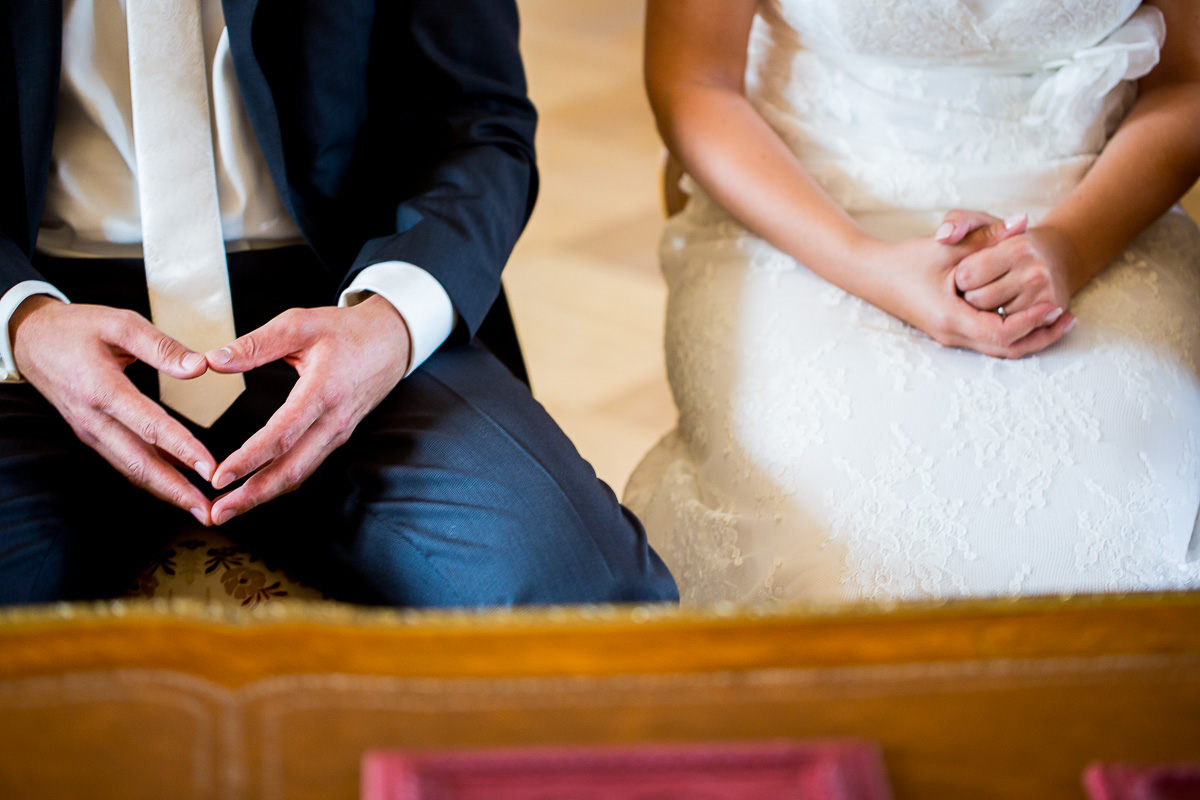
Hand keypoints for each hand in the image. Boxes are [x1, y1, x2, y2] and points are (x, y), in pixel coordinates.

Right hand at [11, 297, 216, 523]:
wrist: (31, 340)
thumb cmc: (77, 328)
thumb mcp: (119, 322)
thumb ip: (161, 347)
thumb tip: (200, 367)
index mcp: (102, 389)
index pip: (150, 426)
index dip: (182, 450)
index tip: (210, 469)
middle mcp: (94, 419)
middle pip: (140, 463)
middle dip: (176, 492)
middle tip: (210, 513)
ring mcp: (91, 431)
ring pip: (132, 469)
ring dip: (166, 491)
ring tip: (199, 508)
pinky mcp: (94, 434)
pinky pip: (126, 461)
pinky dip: (153, 477)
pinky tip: (179, 484)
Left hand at [204, 294, 411, 524]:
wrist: (392, 342)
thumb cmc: (346, 331)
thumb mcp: (300, 324)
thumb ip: (256, 344)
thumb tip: (212, 360)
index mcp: (322, 391)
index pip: (282, 435)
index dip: (249, 459)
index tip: (219, 477)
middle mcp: (333, 421)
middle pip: (291, 470)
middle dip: (252, 495)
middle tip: (216, 513)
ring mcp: (337, 433)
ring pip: (299, 475)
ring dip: (263, 495)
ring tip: (228, 509)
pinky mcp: (337, 437)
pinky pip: (306, 466)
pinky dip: (279, 483)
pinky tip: (256, 489)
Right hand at [855, 211, 1073, 358]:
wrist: (872, 275)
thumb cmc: (906, 260)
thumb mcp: (947, 246)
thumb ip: (987, 235)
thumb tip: (1024, 221)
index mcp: (950, 317)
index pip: (1000, 333)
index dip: (1031, 322)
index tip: (1054, 305)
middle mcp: (951, 334)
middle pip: (1006, 350)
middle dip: (1040, 336)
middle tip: (1067, 318)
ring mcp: (950, 336)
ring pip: (999, 349)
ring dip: (1030, 336)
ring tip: (1057, 319)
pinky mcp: (951, 331)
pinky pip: (989, 340)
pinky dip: (1013, 332)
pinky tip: (1029, 315)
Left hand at [953, 222, 1076, 319]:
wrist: (1052, 256)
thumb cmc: (1006, 240)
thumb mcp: (979, 222)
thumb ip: (957, 221)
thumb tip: (945, 236)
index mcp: (1018, 248)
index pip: (967, 276)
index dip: (962, 275)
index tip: (970, 268)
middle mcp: (1036, 273)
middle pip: (978, 300)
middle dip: (971, 294)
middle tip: (982, 282)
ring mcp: (1045, 296)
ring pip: (992, 319)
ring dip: (985, 311)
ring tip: (995, 292)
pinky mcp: (1049, 314)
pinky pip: (1009, 329)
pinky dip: (1002, 321)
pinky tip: (1006, 305)